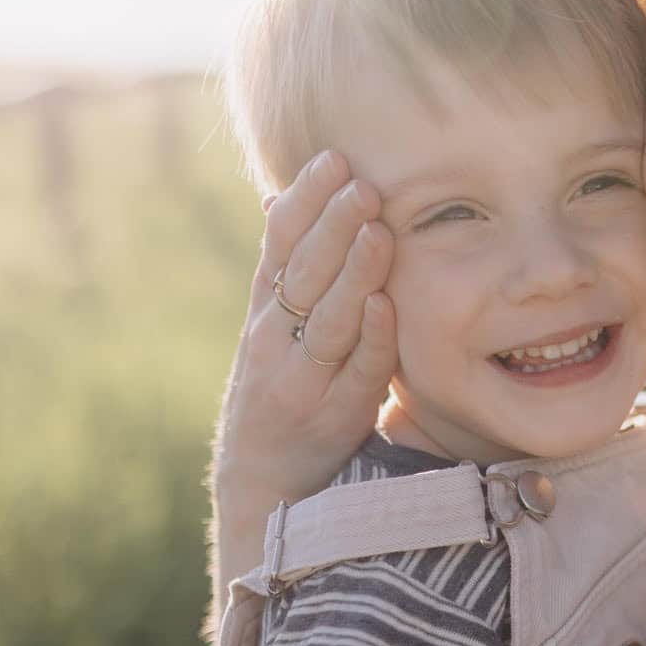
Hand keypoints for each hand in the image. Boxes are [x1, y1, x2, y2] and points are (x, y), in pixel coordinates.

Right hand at [214, 150, 397, 527]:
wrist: (263, 486)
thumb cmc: (281, 391)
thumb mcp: (272, 329)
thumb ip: (283, 270)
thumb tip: (278, 197)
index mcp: (264, 310)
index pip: (280, 244)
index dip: (306, 201)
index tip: (332, 159)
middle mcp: (274, 339)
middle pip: (303, 272)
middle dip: (333, 225)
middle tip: (361, 182)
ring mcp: (299, 378)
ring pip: (327, 317)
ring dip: (353, 272)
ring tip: (378, 231)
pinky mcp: (330, 415)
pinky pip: (353, 371)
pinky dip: (367, 338)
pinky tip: (382, 305)